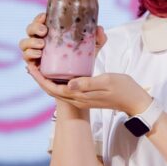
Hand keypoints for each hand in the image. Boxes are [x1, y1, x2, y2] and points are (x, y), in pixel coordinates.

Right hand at [18, 12, 107, 66]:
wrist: (78, 78)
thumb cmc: (83, 58)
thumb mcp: (93, 47)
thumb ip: (98, 38)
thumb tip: (99, 28)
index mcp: (51, 31)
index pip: (40, 20)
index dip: (39, 17)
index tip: (45, 16)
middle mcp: (40, 39)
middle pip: (30, 29)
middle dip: (34, 27)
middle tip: (44, 31)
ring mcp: (35, 51)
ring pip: (24, 43)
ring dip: (31, 42)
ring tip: (42, 45)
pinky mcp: (33, 64)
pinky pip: (26, 58)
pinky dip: (29, 55)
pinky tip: (38, 55)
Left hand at [25, 65, 151, 115]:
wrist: (135, 102)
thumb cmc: (124, 89)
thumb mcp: (107, 81)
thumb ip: (88, 83)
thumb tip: (69, 83)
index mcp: (81, 96)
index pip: (53, 89)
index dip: (40, 78)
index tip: (32, 66)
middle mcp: (78, 100)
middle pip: (52, 90)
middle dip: (40, 78)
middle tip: (32, 63)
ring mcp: (82, 100)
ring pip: (58, 91)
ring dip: (48, 80)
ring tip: (41, 66)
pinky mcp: (87, 98)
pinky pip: (67, 90)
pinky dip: (58, 81)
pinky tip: (59, 71)